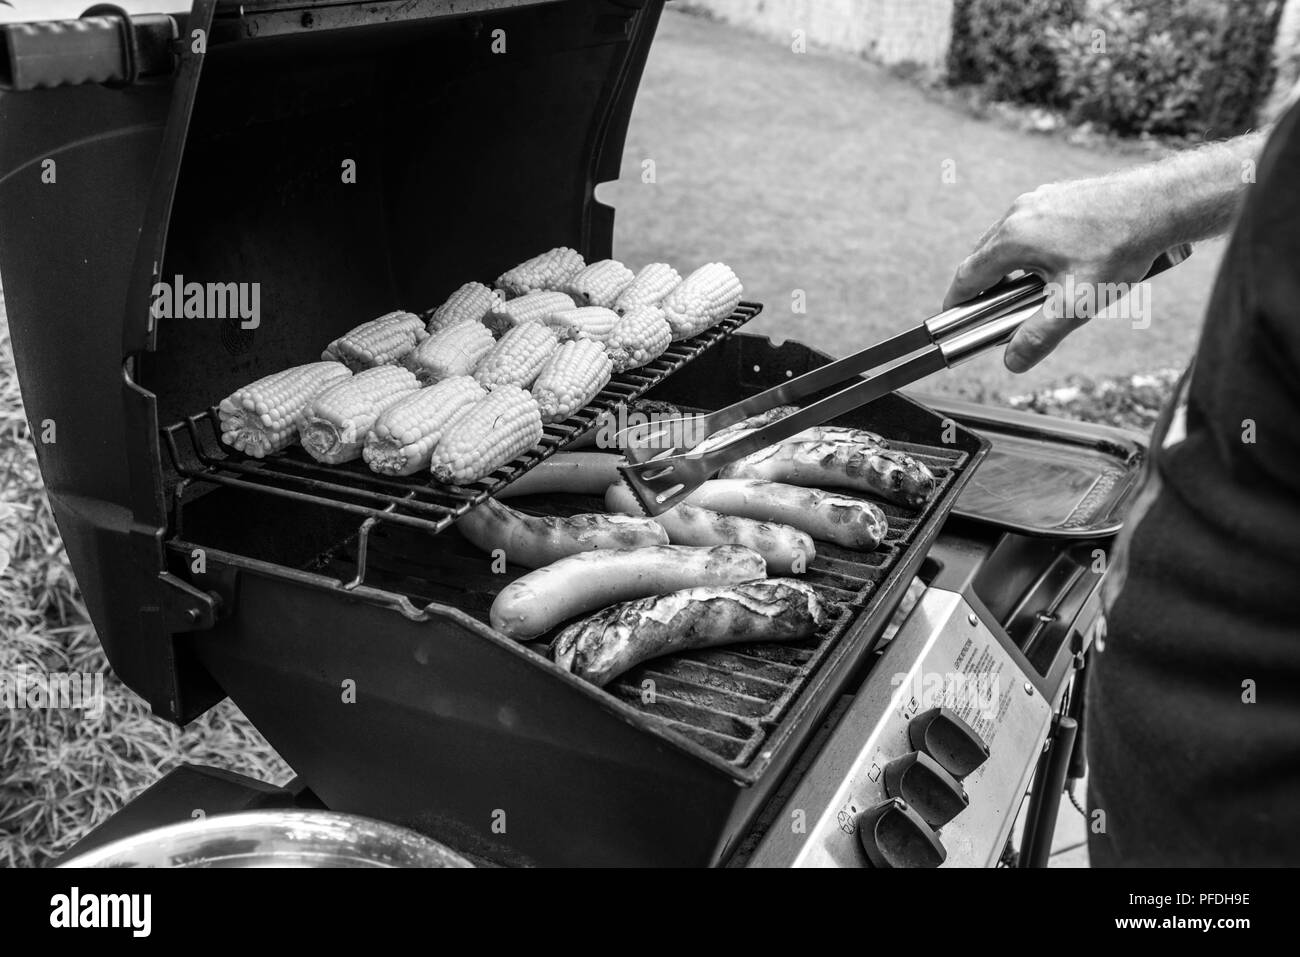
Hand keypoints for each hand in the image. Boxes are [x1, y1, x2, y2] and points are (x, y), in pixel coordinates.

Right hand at [943, 179, 1163, 371]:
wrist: (1161, 204)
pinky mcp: (1056, 195)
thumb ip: (1039, 335)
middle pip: (984, 257)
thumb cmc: (1121, 247)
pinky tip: (1059, 266)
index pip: (968, 276)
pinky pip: (1029, 227)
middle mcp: (1018, 213)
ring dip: (1010, 268)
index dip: (958, 302)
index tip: (955, 319)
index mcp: (1013, 238)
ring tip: (1034, 292)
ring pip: (1007, 241)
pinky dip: (1031, 250)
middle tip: (998, 314)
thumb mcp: (1077, 303)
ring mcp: (1037, 199)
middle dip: (986, 288)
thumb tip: (1012, 361)